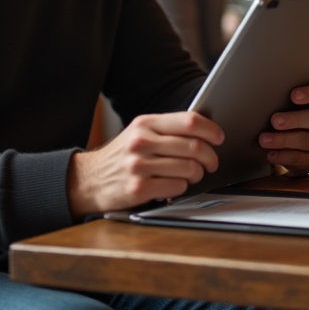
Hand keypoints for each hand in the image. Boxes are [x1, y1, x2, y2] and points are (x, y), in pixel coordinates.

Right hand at [67, 111, 223, 214]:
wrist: (88, 180)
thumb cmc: (122, 156)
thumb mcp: (139, 133)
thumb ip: (167, 129)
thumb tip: (206, 130)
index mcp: (146, 123)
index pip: (189, 121)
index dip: (211, 129)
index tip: (219, 137)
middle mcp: (142, 141)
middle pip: (194, 146)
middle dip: (210, 157)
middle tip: (212, 162)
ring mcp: (139, 165)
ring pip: (189, 168)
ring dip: (198, 174)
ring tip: (193, 175)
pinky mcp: (139, 188)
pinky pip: (177, 187)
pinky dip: (182, 188)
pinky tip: (174, 185)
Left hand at [258, 82, 308, 174]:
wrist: (290, 140)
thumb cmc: (288, 111)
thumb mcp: (289, 99)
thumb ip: (285, 93)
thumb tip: (264, 91)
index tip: (294, 95)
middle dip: (295, 119)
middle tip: (275, 120)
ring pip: (307, 140)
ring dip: (283, 140)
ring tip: (264, 139)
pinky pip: (301, 159)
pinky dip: (284, 156)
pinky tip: (271, 154)